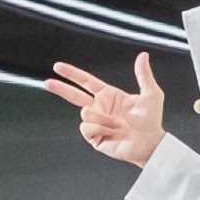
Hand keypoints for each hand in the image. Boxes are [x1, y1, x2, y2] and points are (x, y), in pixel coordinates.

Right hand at [45, 51, 166, 166]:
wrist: (150, 143)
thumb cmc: (152, 121)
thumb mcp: (151, 94)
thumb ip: (144, 75)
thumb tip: (143, 56)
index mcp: (108, 95)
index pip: (86, 82)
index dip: (72, 74)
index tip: (58, 67)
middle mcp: (99, 108)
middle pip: (73, 95)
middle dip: (60, 88)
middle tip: (48, 82)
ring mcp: (95, 122)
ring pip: (85, 113)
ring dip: (101, 117)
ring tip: (117, 124)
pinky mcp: (93, 136)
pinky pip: (87, 127)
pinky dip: (99, 128)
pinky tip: (110, 132)